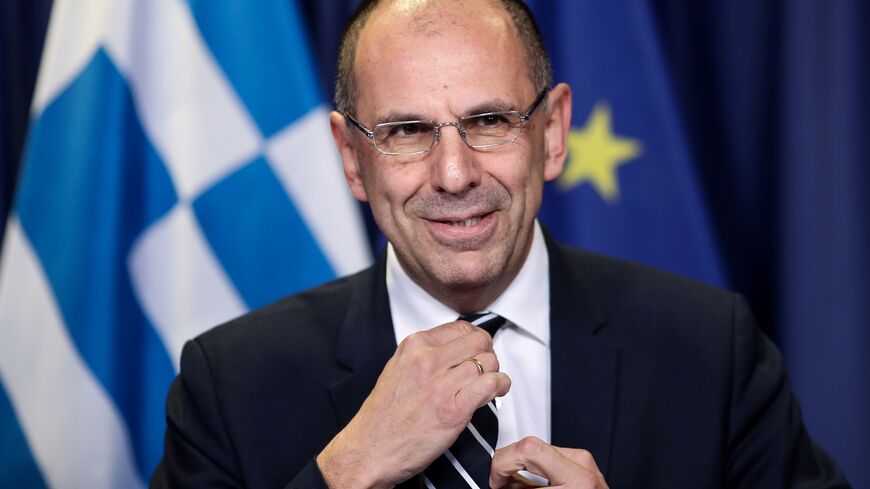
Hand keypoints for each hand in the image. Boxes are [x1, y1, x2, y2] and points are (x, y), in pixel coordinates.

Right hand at [317, 320, 510, 488]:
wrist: (369, 451)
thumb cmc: (382, 418)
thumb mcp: (397, 370)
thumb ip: (423, 355)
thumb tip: (453, 349)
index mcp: (413, 347)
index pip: (460, 327)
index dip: (475, 339)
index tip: (477, 351)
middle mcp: (426, 360)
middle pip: (478, 341)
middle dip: (488, 353)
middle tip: (487, 367)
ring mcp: (440, 384)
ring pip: (488, 362)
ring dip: (495, 372)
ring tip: (491, 383)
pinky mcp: (453, 410)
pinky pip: (491, 384)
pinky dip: (500, 386)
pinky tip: (496, 392)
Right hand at [490, 437, 608, 488]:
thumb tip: (500, 482)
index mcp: (576, 481)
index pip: (528, 450)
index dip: (502, 464)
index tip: (496, 481)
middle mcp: (582, 466)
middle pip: (529, 445)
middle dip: (507, 463)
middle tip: (500, 482)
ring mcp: (583, 460)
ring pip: (537, 447)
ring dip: (520, 464)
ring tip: (514, 483)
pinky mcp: (581, 460)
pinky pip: (548, 454)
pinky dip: (533, 466)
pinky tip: (529, 481)